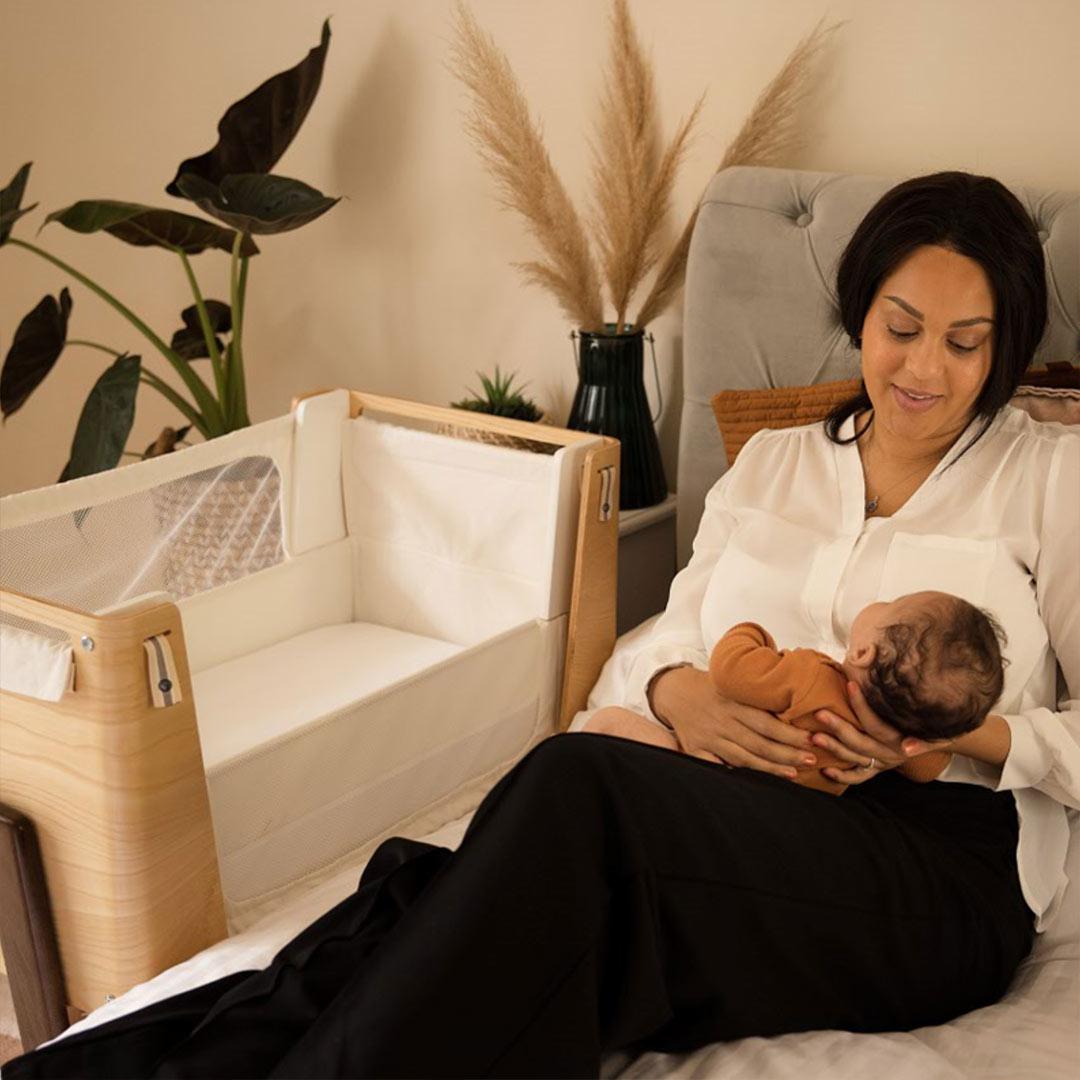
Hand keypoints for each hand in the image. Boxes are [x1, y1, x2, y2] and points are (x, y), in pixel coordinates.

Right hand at [650, 666, 818, 779]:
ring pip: (743, 759)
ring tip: (794, 774)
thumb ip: (758, 697)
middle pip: (759, 744)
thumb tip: (796, 704)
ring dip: (770, 768)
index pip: (766, 723)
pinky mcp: (696, 750)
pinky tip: (755, 782)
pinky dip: (734, 775)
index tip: (811, 740)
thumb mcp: (734, 685)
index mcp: (733, 704)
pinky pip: (717, 767)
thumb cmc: (713, 689)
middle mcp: (722, 722)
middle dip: (787, 755)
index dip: (790, 734)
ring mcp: (709, 739)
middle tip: (811, 760)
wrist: (675, 691)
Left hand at [812, 681, 950, 784]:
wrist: (939, 738)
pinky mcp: (877, 769)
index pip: (876, 724)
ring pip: (855, 758)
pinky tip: (825, 769)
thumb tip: (908, 748)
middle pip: (860, 742)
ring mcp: (882, 763)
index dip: (861, 705)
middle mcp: (889, 754)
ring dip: (834, 749)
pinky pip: (858, 777)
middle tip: (820, 714)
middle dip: (838, 728)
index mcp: (900, 740)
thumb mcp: (934, 727)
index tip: (849, 685)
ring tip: (814, 737)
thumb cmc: (932, 724)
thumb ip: (923, 737)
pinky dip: (842, 776)